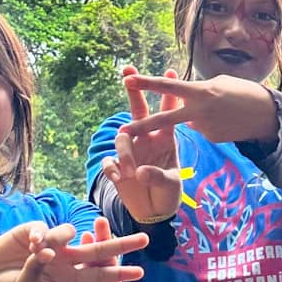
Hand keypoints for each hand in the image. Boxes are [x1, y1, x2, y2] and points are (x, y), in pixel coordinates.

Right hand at [0, 221, 147, 281]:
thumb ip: (37, 271)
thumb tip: (48, 252)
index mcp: (65, 278)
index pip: (97, 275)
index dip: (117, 274)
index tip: (140, 275)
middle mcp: (63, 259)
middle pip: (97, 251)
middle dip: (121, 245)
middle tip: (145, 239)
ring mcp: (49, 243)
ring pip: (69, 234)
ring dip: (60, 240)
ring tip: (39, 253)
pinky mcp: (33, 230)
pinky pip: (44, 229)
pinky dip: (41, 236)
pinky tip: (31, 245)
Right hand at [99, 65, 182, 221]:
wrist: (154, 210)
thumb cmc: (168, 191)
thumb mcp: (171, 184)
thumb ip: (158, 176)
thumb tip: (141, 172)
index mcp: (165, 138)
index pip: (168, 112)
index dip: (169, 94)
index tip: (171, 72)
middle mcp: (146, 139)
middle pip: (138, 111)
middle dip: (134, 92)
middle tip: (129, 72)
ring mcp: (131, 150)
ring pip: (121, 138)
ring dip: (125, 153)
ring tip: (131, 172)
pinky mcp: (117, 166)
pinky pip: (109, 161)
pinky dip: (113, 169)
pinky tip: (119, 178)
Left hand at [117, 73, 278, 145]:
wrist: (267, 114)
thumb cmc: (243, 92)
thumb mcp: (219, 83)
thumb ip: (198, 92)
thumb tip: (184, 104)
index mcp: (200, 91)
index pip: (168, 87)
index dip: (147, 83)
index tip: (128, 80)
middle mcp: (199, 111)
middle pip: (165, 120)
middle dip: (142, 126)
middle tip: (122, 130)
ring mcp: (205, 127)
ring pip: (190, 121)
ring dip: (200, 115)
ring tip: (225, 109)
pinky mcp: (212, 138)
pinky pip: (203, 129)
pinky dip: (212, 123)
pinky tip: (228, 120)